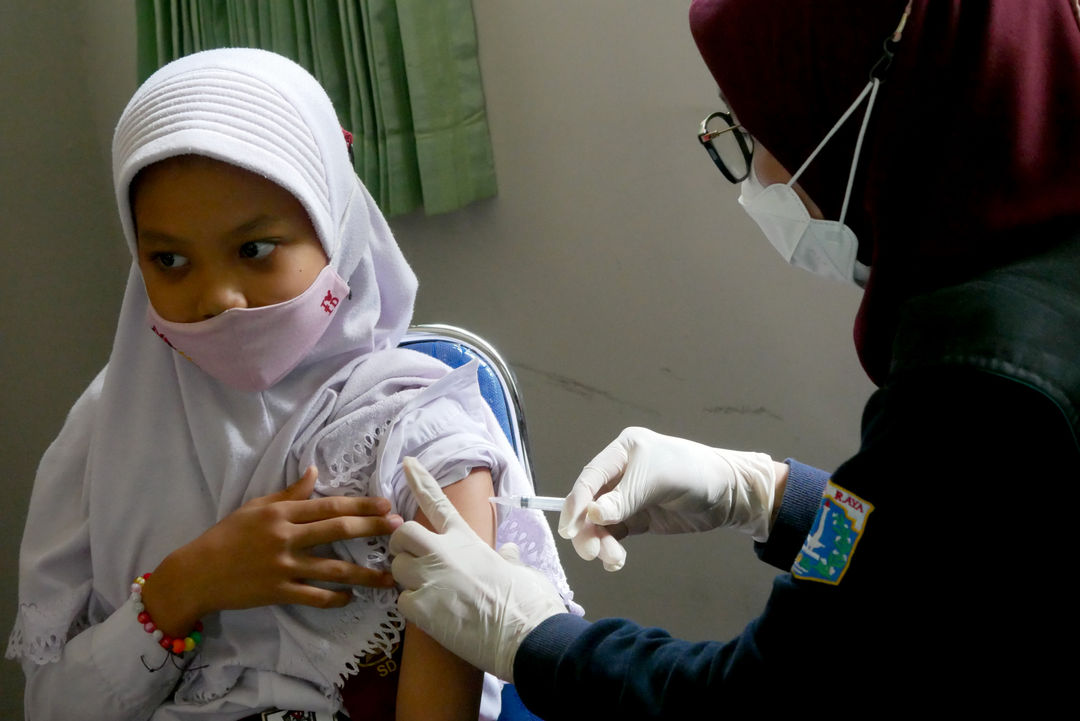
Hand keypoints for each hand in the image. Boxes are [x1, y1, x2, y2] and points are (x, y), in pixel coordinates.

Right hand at [143, 466, 402, 635]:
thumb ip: (288, 493)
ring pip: (333, 568)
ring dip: (365, 573)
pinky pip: (314, 596)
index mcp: (281, 513)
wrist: (196, 573)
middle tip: (399, 529)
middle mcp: (285, 537)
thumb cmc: (226, 536)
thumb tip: (314, 471)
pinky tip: (352, 596)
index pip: (329, 506)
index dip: (360, 505)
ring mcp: (283, 566)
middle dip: (372, 528)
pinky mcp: (278, 592)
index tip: (385, 504)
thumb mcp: (255, 507)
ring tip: (388, 576)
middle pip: (337, 530)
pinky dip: (335, 598)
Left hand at [390, 458, 565, 681]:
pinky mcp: (420, 607)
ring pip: (398, 568)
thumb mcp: (518, 569)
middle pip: (402, 534)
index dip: (420, 480)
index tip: (407, 463)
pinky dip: (414, 608)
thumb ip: (506, 557)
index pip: (437, 502)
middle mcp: (443, 552)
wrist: (525, 633)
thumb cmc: (528, 600)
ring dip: (408, 579)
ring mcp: (429, 578)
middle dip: (401, 544)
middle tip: (413, 558)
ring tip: (432, 594)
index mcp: (466, 539)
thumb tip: (507, 551)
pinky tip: (435, 616)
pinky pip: (402, 601)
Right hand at [558, 427, 778, 570]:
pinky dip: (611, 548)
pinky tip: (616, 560)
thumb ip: (624, 498)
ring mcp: (629, 497)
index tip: (569, 529)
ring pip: (600, 522)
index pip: (590, 478)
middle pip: (590, 503)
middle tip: (592, 551)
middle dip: (588, 528)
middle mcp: (621, 473)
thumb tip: (593, 515)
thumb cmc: (695, 473)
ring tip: (613, 559)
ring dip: (600, 542)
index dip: (577, 502)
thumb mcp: (658, 479)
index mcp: (623, 452)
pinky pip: (615, 534)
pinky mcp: (639, 518)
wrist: (730, 494)